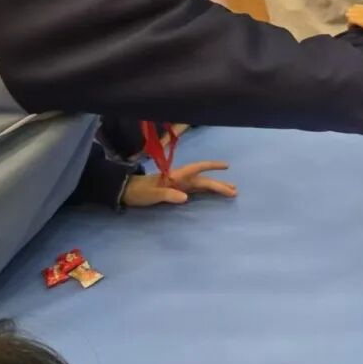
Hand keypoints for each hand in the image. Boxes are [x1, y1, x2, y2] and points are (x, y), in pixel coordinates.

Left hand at [122, 161, 236, 206]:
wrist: (128, 192)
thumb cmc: (140, 191)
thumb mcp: (152, 194)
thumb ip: (168, 195)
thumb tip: (186, 197)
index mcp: (176, 176)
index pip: (197, 168)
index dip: (211, 166)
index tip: (226, 166)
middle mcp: (181, 179)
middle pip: (203, 180)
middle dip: (219, 184)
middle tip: (234, 191)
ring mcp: (180, 184)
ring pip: (202, 184)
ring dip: (216, 187)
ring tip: (231, 191)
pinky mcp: (177, 191)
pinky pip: (196, 190)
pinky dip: (207, 191)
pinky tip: (214, 193)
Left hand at [345, 4, 362, 37]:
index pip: (357, 6)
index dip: (355, 13)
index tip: (355, 20)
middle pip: (352, 9)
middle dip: (351, 15)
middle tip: (352, 23)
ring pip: (349, 14)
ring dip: (350, 20)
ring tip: (352, 26)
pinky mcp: (361, 20)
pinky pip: (351, 20)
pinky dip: (350, 25)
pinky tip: (352, 29)